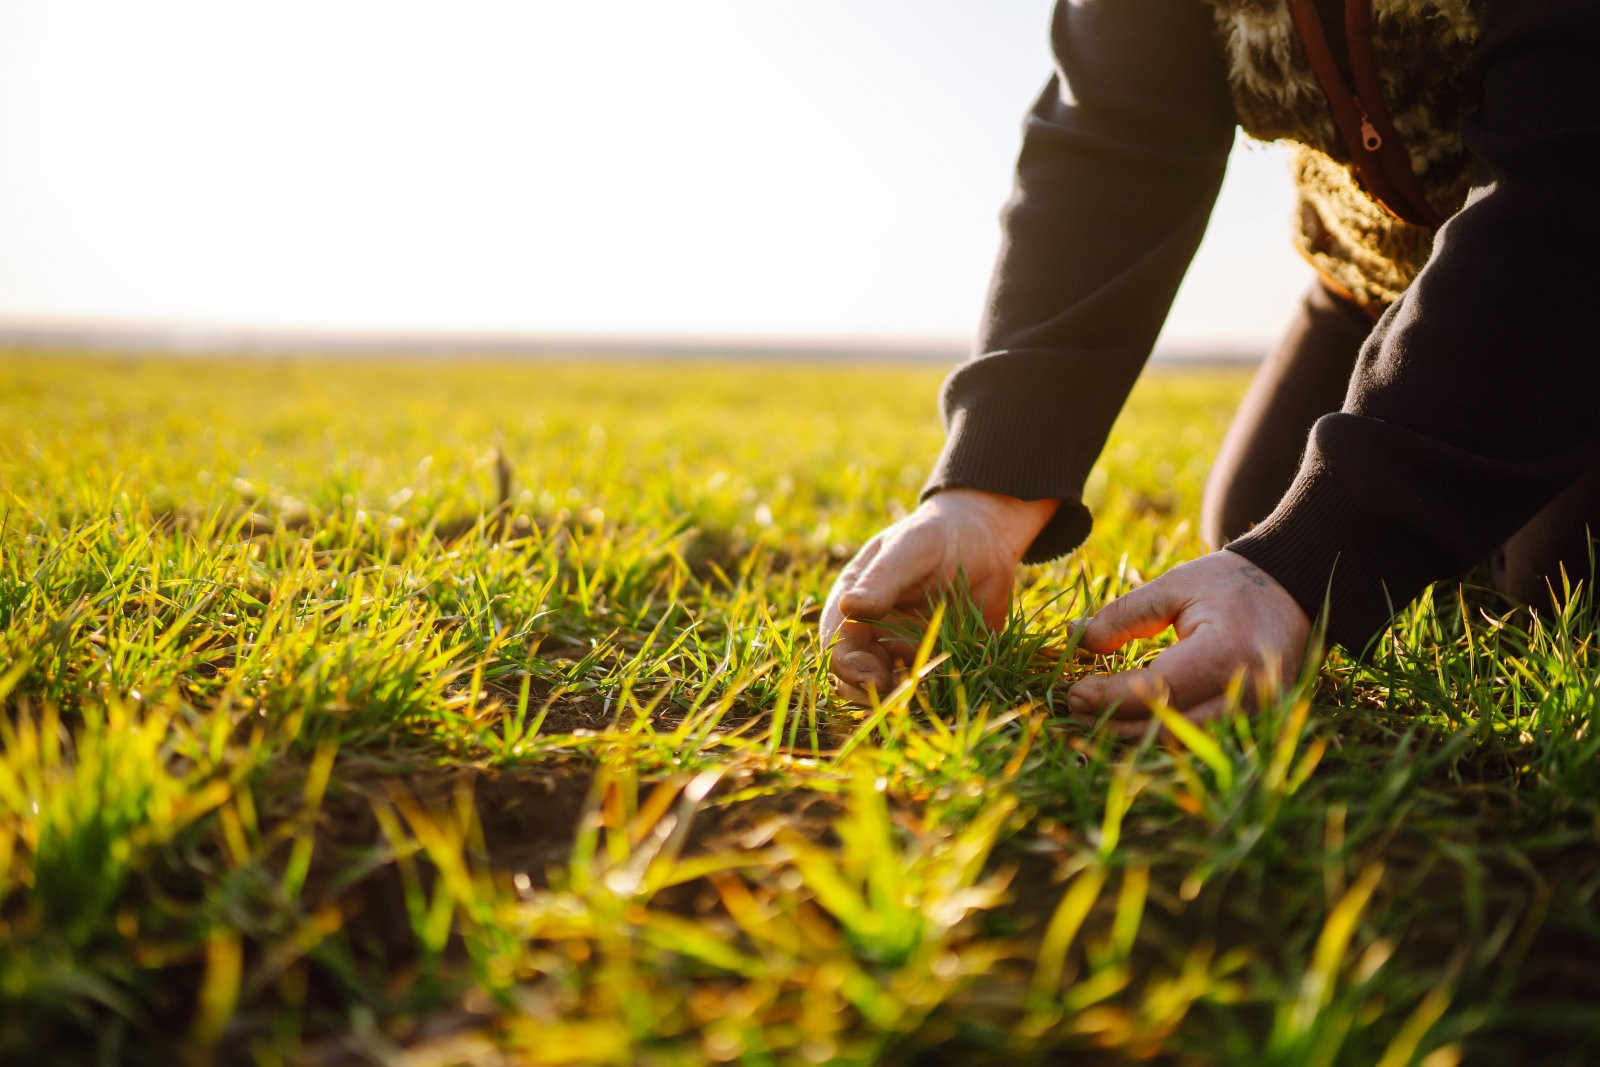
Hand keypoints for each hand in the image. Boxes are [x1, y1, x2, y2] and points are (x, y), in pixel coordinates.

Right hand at [821, 489, 1057, 701]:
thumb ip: (882, 580)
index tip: (872, 677)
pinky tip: (944, 690)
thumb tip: (848, 606)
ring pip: (885, 690)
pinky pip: (924, 688)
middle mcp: (870, 634)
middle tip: (895, 693)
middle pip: (853, 677)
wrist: (984, 542)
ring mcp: (899, 651)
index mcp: (852, 605)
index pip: (837, 646)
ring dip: (897, 699)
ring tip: (920, 694)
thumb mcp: (909, 550)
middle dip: (867, 692)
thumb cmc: (935, 536)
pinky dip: (929, 695)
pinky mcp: (931, 662)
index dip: (848, 666)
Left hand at [1066, 550, 1312, 728]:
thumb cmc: (1229, 583)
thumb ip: (1124, 615)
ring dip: (1134, 737)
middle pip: (1168, 728)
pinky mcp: (1254, 724)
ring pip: (1182, 744)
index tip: (1074, 693)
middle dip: (1115, 724)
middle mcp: (1247, 694)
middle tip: (1074, 709)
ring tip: (1094, 718)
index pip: (1158, 690)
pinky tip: (1128, 724)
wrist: (1292, 590)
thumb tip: (1074, 638)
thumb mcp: (1174, 587)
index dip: (1110, 698)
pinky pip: (1199, 740)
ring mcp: (1256, 715)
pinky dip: (1160, 736)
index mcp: (1228, 653)